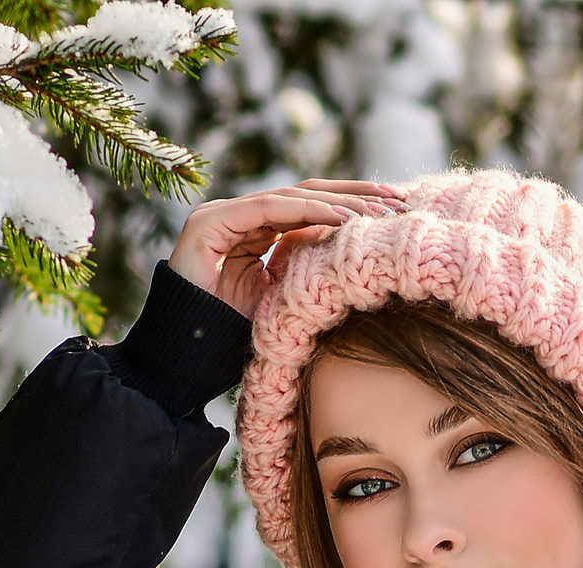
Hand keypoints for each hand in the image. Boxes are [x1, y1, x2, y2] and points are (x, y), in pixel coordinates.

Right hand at [171, 179, 407, 317]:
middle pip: (305, 194)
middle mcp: (239, 217)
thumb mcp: (282, 297)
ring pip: (291, 197)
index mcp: (255, 232)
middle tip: (398, 199)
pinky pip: (268, 210)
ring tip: (376, 214)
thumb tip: (348, 246)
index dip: (351, 206)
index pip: (309, 208)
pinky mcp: (210, 223)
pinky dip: (307, 212)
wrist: (185, 358)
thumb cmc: (232, 338)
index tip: (394, 212)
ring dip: (338, 203)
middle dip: (354, 195)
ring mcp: (222, 216)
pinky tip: (342, 220)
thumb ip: (305, 267)